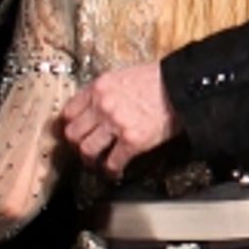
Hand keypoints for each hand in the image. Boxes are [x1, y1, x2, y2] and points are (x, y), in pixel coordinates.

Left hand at [61, 62, 180, 174]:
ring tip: (97, 163)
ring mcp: (116, 124)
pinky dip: (111, 171)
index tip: (70, 133)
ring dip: (90, 160)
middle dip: (75, 146)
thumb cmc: (156, 80)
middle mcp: (102, 105)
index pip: (68, 112)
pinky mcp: (132, 141)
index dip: (67, 126)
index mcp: (98, 87)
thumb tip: (93, 108)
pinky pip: (112, 162)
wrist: (181, 87)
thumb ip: (104, 92)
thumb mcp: (122, 76)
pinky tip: (115, 172)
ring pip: (87, 150)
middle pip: (73, 134)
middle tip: (83, 151)